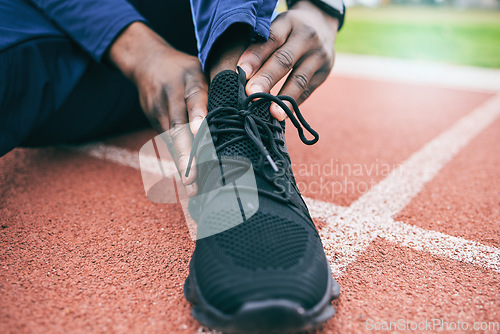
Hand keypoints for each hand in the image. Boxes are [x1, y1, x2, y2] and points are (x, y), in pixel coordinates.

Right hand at [108, 22, 207, 192]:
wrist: (147, 62)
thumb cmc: (185, 68)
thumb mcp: (201, 67)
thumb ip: (217, 87)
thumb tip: (247, 108)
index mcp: (190, 79)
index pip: (194, 98)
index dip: (197, 116)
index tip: (200, 133)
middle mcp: (173, 97)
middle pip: (178, 127)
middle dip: (186, 153)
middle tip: (192, 177)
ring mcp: (161, 111)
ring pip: (172, 141)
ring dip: (182, 165)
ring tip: (192, 188)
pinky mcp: (155, 122)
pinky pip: (168, 145)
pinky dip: (178, 163)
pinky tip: (187, 182)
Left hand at [237, 1, 338, 119]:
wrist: (322, 23)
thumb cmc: (287, 29)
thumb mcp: (277, 26)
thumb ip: (261, 44)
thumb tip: (238, 73)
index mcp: (289, 22)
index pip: (271, 39)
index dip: (255, 56)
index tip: (241, 72)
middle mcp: (307, 37)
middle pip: (284, 60)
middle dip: (266, 79)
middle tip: (250, 94)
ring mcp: (319, 56)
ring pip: (299, 79)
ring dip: (284, 98)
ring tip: (271, 113)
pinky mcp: (323, 73)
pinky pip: (307, 91)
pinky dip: (293, 104)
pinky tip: (281, 115)